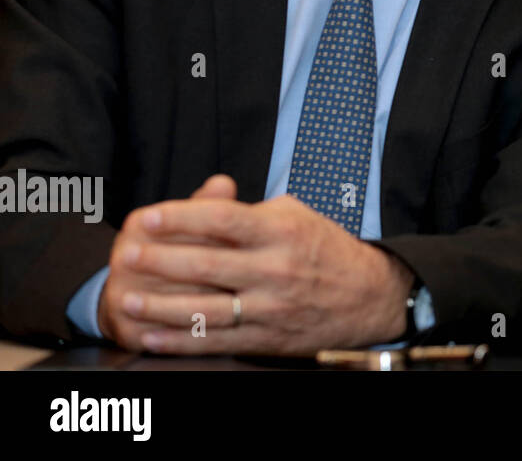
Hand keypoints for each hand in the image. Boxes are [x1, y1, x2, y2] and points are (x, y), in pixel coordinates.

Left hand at [105, 186, 414, 354]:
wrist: (370, 296)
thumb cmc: (328, 250)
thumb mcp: (296, 217)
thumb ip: (251, 212)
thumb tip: (206, 203)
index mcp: (281, 231)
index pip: (222, 219)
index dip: (181, 217)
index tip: (148, 216)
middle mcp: (275, 268)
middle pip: (207, 263)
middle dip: (160, 258)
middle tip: (127, 253)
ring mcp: (270, 306)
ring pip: (205, 308)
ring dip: (160, 304)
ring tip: (128, 297)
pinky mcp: (267, 337)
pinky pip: (217, 341)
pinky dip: (180, 340)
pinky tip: (153, 334)